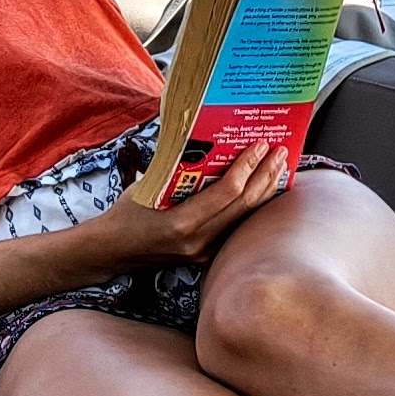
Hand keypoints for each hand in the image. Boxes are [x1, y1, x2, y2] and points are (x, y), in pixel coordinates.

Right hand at [90, 143, 288, 269]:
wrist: (113, 251)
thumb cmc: (127, 213)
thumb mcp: (150, 184)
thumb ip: (179, 168)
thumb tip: (207, 139)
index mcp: (182, 223)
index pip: (228, 192)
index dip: (248, 166)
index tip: (261, 145)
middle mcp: (199, 242)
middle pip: (244, 206)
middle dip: (265, 175)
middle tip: (281, 151)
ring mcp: (204, 252)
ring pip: (244, 219)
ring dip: (264, 191)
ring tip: (279, 168)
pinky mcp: (206, 256)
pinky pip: (235, 227)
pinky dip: (250, 206)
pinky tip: (261, 191)